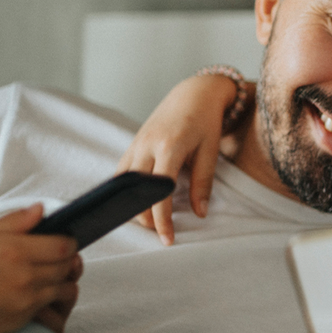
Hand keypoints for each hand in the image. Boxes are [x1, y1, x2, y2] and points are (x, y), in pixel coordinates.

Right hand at [0, 204, 81, 332]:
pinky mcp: (23, 318)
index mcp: (15, 250)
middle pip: (67, 266)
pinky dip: (49, 298)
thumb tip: (41, 210)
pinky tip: (36, 290)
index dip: (69, 242)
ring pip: (64, 288)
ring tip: (49, 274)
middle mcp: (25, 276)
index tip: (64, 241)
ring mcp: (26, 299)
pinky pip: (49, 306)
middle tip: (57, 257)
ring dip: (62, 280)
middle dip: (67, 260)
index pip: (64, 246)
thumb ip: (15, 221)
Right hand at [118, 73, 238, 243]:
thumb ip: (203, 183)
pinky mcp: (132, 144)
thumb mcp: (210, 151)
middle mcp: (146, 146)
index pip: (159, 193)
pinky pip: (121, 173)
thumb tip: (200, 213)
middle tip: (161, 233)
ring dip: (133, 206)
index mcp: (168, 147)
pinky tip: (136, 202)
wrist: (193, 93)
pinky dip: (126, 191)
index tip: (167, 239)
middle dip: (146, 218)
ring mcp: (135, 144)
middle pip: (136, 193)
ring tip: (151, 221)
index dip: (162, 220)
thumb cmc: (205, 121)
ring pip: (123, 186)